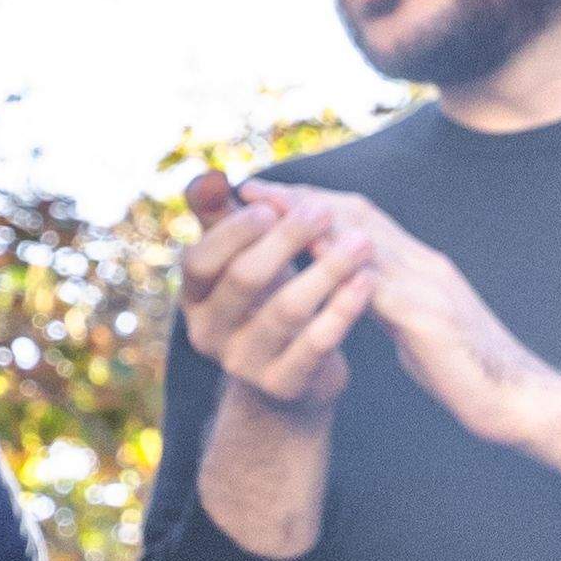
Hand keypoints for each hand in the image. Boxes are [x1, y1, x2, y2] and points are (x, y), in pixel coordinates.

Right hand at [174, 178, 363, 416]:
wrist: (289, 376)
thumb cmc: (262, 299)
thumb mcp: (238, 259)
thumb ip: (220, 217)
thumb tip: (210, 174)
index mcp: (193, 298)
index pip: (199, 260)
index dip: (232, 232)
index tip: (270, 205)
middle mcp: (209, 333)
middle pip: (244, 280)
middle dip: (285, 240)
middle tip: (323, 211)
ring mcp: (245, 363)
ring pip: (287, 310)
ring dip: (326, 270)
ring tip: (361, 242)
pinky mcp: (284, 385)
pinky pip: (317, 344)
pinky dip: (343, 309)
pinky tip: (367, 281)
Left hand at [252, 186, 560, 449]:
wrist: (522, 402)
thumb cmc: (467, 373)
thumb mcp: (416, 330)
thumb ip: (388, 306)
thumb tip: (358, 296)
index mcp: (420, 267)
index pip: (361, 220)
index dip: (314, 204)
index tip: (269, 195)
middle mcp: (424, 266)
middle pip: (357, 216)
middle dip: (302, 199)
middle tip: (252, 187)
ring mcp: (429, 288)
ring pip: (364, 240)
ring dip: (311, 220)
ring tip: (267, 208)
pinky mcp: (429, 320)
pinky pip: (378, 288)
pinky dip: (340, 268)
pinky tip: (306, 261)